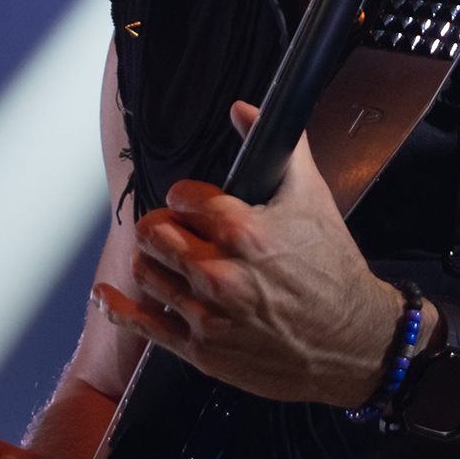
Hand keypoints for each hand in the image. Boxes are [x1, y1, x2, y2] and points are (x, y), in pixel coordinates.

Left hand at [98, 103, 408, 405]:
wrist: (354, 342)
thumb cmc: (335, 272)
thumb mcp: (313, 198)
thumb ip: (278, 147)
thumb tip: (242, 109)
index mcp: (243, 231)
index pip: (182, 197)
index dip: (187, 197)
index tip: (196, 205)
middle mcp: (220, 273)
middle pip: (155, 233)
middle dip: (163, 226)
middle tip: (177, 230)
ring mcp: (208, 314)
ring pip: (147, 273)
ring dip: (152, 261)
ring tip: (168, 260)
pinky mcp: (202, 350)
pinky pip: (143, 325)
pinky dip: (117, 307)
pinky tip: (105, 295)